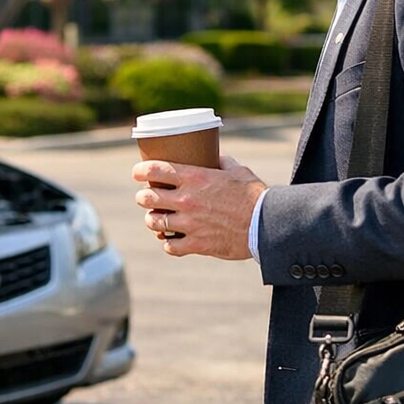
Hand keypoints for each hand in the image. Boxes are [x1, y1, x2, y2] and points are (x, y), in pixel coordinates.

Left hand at [131, 155, 266, 259]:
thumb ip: (222, 162)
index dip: (140, 171)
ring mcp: (189, 224)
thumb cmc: (254, 195)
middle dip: (143, 196)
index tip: (137, 173)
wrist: (267, 224)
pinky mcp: (197, 244)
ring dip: (152, 219)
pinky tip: (172, 239)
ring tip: (156, 219)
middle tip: (145, 196)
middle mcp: (186, 200)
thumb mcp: (237, 171)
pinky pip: (170, 246)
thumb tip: (215, 156)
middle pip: (147, 197)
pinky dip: (168, 242)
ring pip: (154, 222)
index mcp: (194, 177)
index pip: (155, 170)